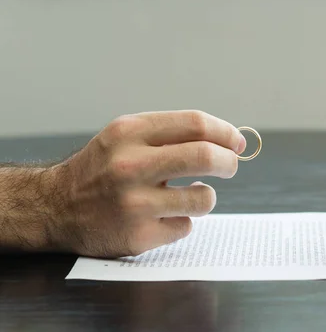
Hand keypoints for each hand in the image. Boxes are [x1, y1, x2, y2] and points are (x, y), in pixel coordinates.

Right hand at [45, 110, 245, 256]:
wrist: (55, 208)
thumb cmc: (102, 168)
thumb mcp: (125, 137)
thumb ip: (170, 133)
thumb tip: (228, 139)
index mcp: (129, 133)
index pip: (195, 124)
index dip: (225, 132)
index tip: (236, 142)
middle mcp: (130, 166)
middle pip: (205, 157)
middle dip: (229, 162)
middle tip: (230, 166)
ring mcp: (134, 204)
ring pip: (203, 198)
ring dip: (205, 196)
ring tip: (190, 195)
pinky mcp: (138, 236)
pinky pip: (185, 226)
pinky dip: (181, 220)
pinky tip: (160, 217)